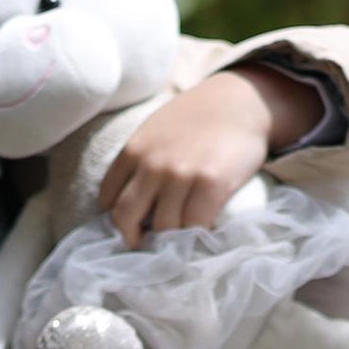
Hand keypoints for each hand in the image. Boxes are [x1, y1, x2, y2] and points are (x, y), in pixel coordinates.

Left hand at [98, 62, 323, 247]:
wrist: (240, 101)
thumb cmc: (197, 118)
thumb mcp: (155, 130)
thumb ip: (140, 160)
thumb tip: (131, 197)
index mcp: (134, 151)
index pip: (108, 198)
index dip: (116, 218)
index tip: (130, 227)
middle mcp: (152, 164)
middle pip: (125, 218)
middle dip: (132, 239)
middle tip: (147, 247)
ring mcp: (181, 175)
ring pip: (163, 228)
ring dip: (171, 239)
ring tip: (180, 239)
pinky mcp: (211, 184)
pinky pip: (195, 225)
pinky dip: (197, 235)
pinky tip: (202, 232)